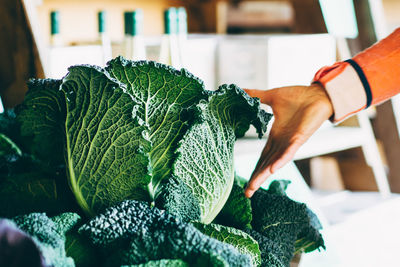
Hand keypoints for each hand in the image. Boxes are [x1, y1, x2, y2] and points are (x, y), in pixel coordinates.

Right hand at [244, 83, 333, 197]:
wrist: (319, 93)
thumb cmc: (299, 96)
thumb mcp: (272, 97)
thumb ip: (256, 96)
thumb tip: (241, 90)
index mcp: (276, 136)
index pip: (263, 156)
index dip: (255, 169)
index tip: (247, 182)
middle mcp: (282, 143)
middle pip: (266, 164)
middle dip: (257, 178)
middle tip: (246, 193)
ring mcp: (290, 142)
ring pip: (275, 162)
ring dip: (264, 174)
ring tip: (254, 187)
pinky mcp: (299, 138)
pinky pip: (289, 151)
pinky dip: (280, 160)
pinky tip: (272, 170)